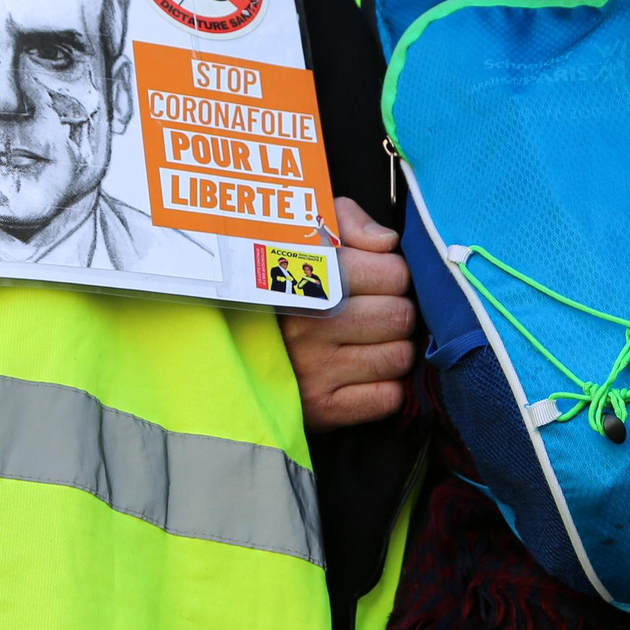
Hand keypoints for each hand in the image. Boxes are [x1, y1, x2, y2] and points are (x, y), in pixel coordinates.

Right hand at [280, 198, 415, 427]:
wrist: (228, 345)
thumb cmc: (280, 285)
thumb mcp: (303, 233)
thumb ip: (348, 221)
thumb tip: (387, 243)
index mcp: (311, 277)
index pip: (394, 274)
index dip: (391, 275)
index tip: (374, 281)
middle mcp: (312, 324)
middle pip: (401, 316)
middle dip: (395, 312)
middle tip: (373, 314)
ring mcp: (316, 369)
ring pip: (399, 358)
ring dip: (391, 350)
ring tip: (365, 343)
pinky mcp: (321, 408)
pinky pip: (386, 398)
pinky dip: (383, 388)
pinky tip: (361, 374)